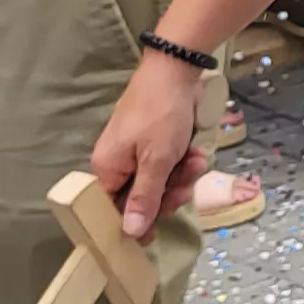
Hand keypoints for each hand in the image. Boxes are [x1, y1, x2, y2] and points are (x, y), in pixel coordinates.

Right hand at [90, 52, 212, 240]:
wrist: (175, 69)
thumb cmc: (161, 115)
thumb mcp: (156, 161)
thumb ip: (144, 198)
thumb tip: (130, 233)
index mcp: (107, 169)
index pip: (115, 210)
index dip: (137, 222)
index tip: (157, 233)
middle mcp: (117, 163)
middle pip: (141, 197)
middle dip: (169, 192)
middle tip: (186, 183)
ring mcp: (136, 151)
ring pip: (159, 181)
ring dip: (181, 174)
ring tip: (196, 160)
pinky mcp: (153, 142)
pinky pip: (167, 164)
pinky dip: (182, 160)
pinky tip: (195, 152)